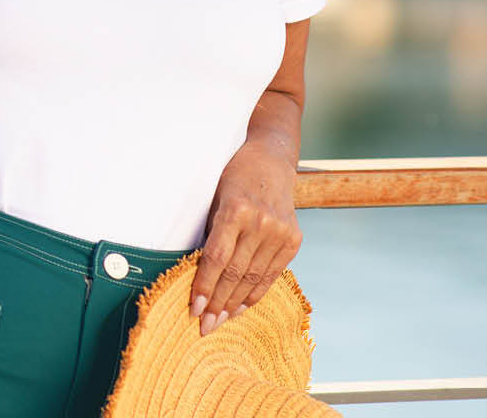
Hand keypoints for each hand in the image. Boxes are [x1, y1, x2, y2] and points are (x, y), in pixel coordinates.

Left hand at [191, 142, 301, 335]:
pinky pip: (271, 274)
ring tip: (220, 321)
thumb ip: (212, 233)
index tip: (193, 308)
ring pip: (253, 278)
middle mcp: (261, 223)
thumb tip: (199, 275)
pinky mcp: (293, 240)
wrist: (271, 161)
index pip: (217, 258)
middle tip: (204, 326)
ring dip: (234, 304)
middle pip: (235, 273)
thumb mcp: (216, 197)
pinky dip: (255, 293)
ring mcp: (280, 232)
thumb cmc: (234, 177)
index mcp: (236, 209)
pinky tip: (241, 307)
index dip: (204, 286)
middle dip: (217, 303)